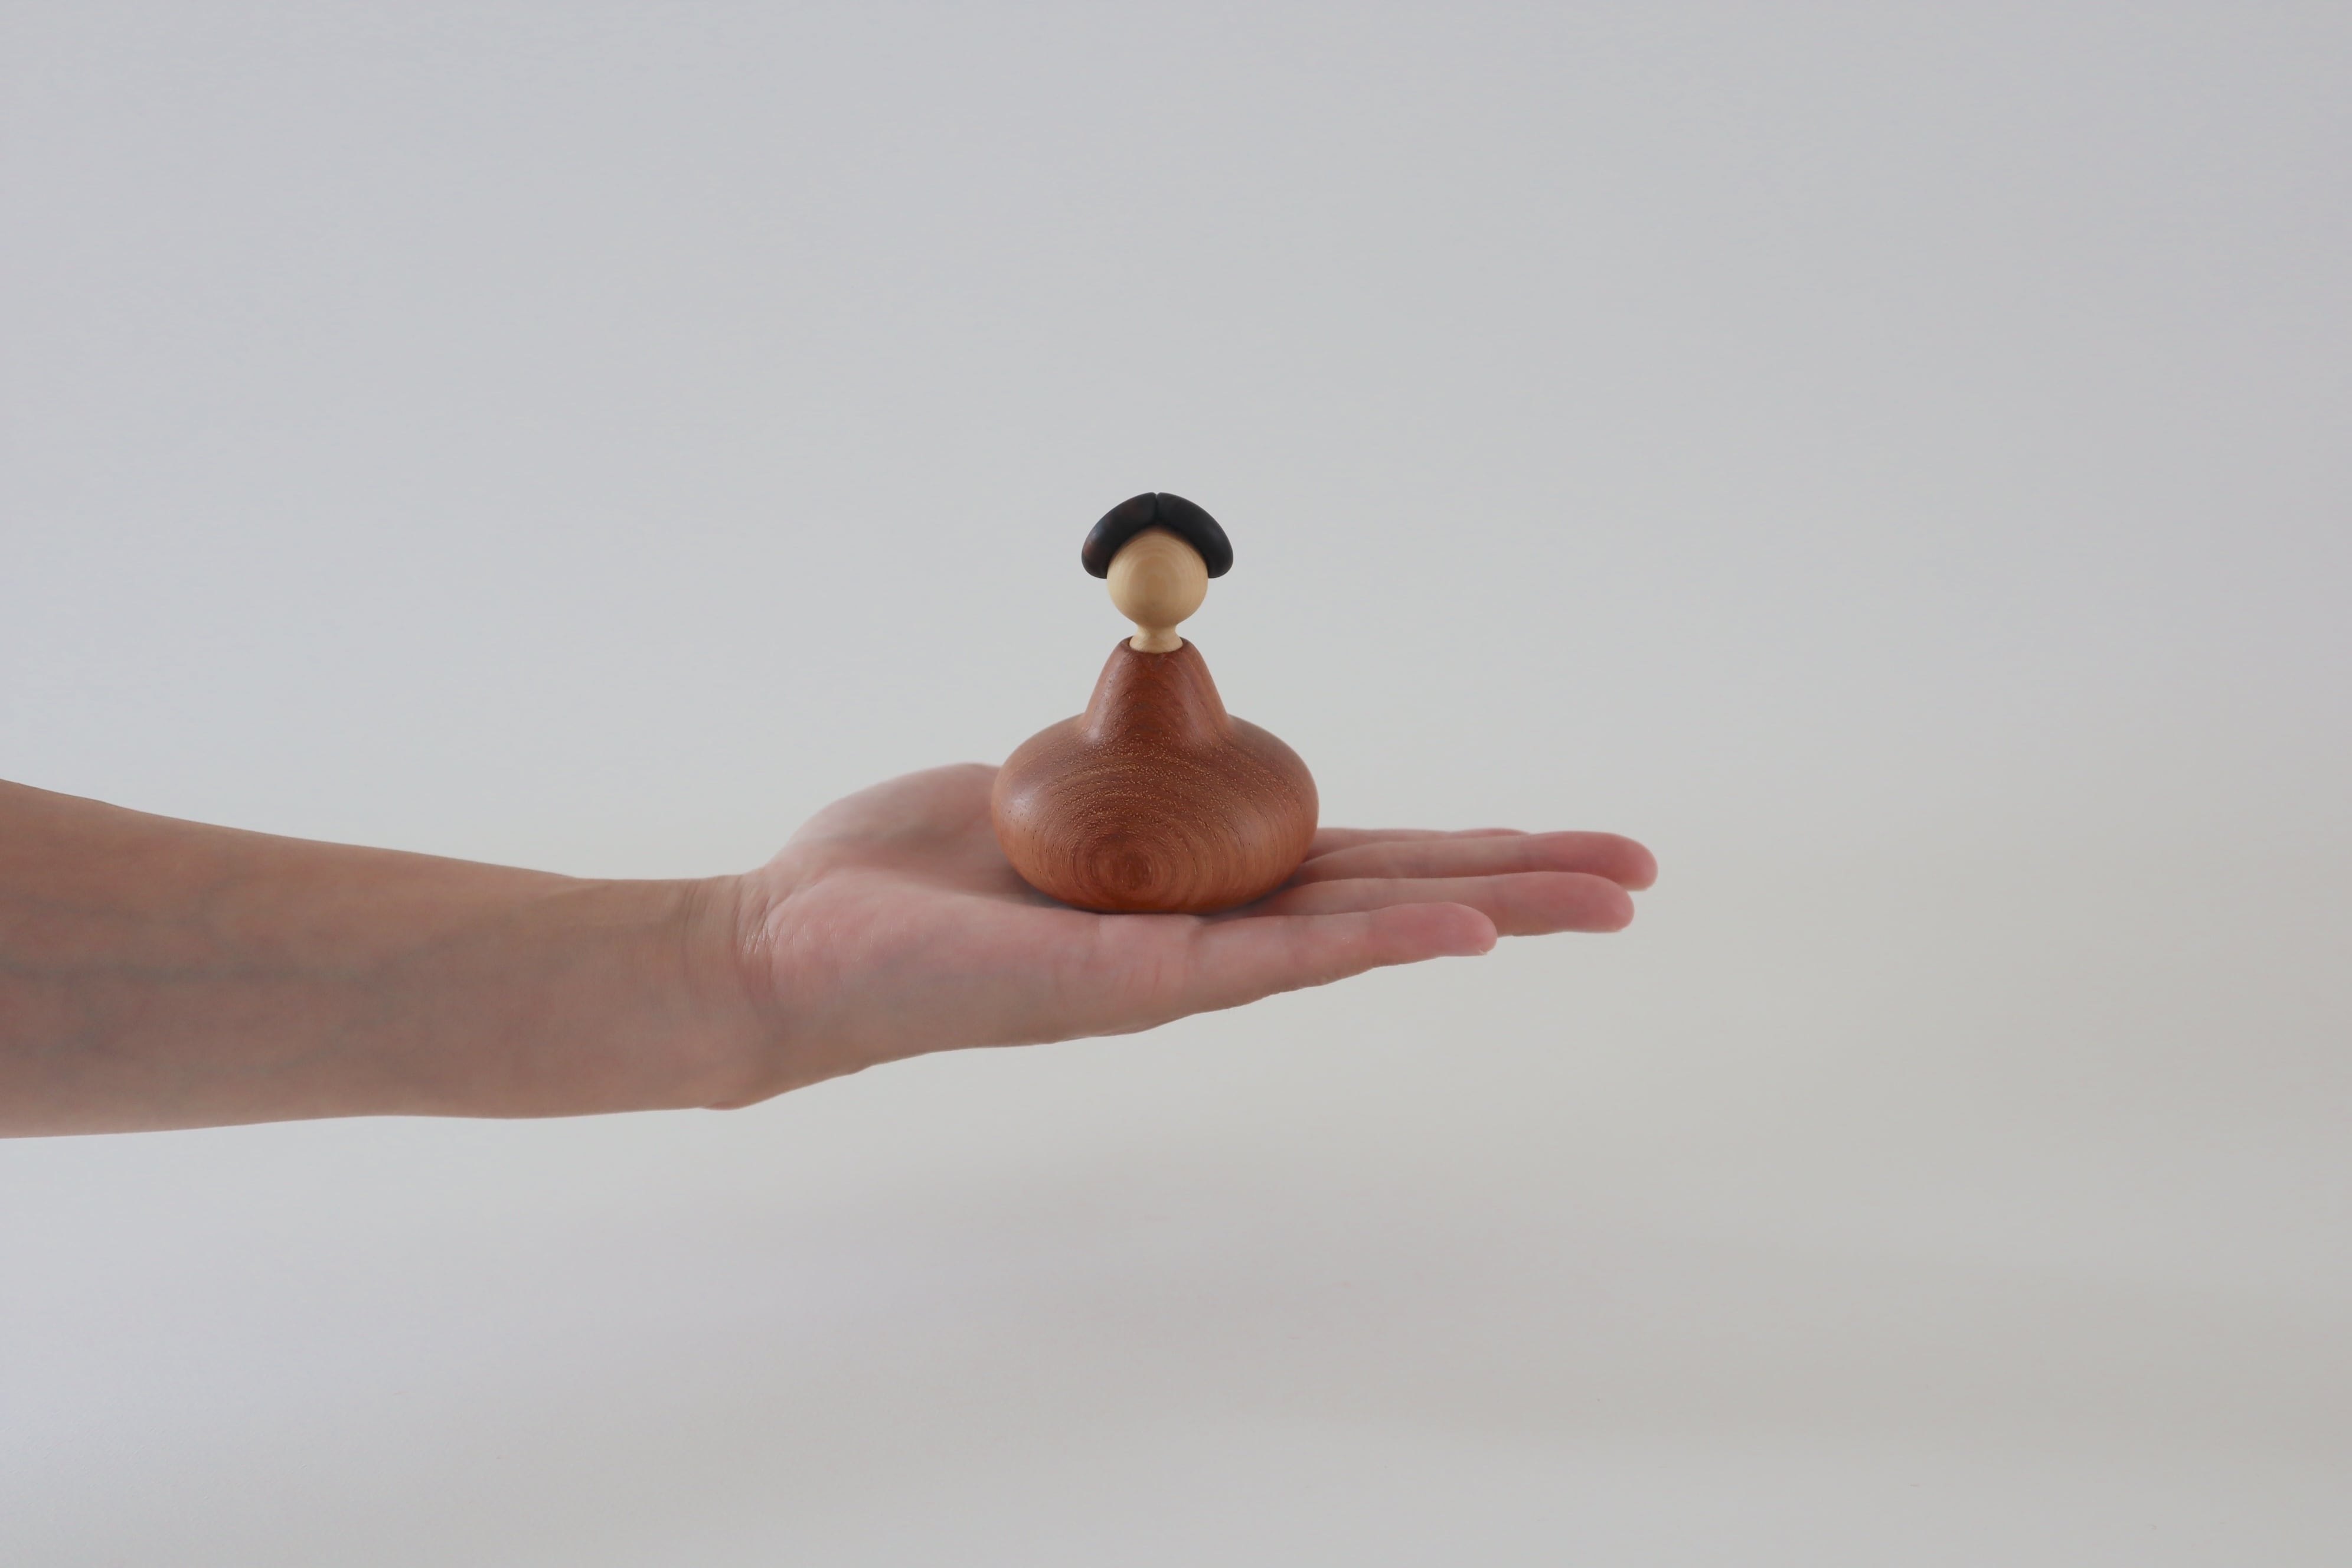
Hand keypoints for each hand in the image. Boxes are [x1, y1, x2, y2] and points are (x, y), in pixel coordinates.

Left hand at [720, 765, 1655, 1099]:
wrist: (797, 948)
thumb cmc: (913, 873)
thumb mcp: (1048, 781)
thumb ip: (1130, 756)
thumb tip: (1170, 689)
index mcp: (1199, 886)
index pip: (1360, 862)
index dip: (1465, 848)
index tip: (1564, 839)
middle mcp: (1210, 935)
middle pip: (1395, 899)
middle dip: (1522, 883)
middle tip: (1643, 877)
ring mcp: (1182, 970)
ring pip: (1365, 932)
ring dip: (1489, 910)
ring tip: (1601, 902)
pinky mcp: (1132, 984)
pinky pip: (1276, 960)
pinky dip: (1376, 947)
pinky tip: (1466, 936)